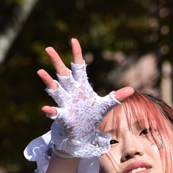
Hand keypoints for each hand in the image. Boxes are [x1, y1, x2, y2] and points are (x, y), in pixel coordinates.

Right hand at [37, 38, 133, 157]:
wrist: (83, 132)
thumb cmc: (91, 115)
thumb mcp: (105, 105)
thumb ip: (116, 97)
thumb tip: (132, 89)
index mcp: (81, 86)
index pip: (78, 66)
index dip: (77, 54)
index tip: (74, 40)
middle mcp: (70, 91)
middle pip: (63, 74)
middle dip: (57, 62)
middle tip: (49, 48)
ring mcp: (65, 103)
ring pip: (55, 90)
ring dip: (49, 82)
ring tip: (40, 71)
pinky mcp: (63, 116)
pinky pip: (55, 112)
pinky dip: (50, 111)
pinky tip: (46, 108)